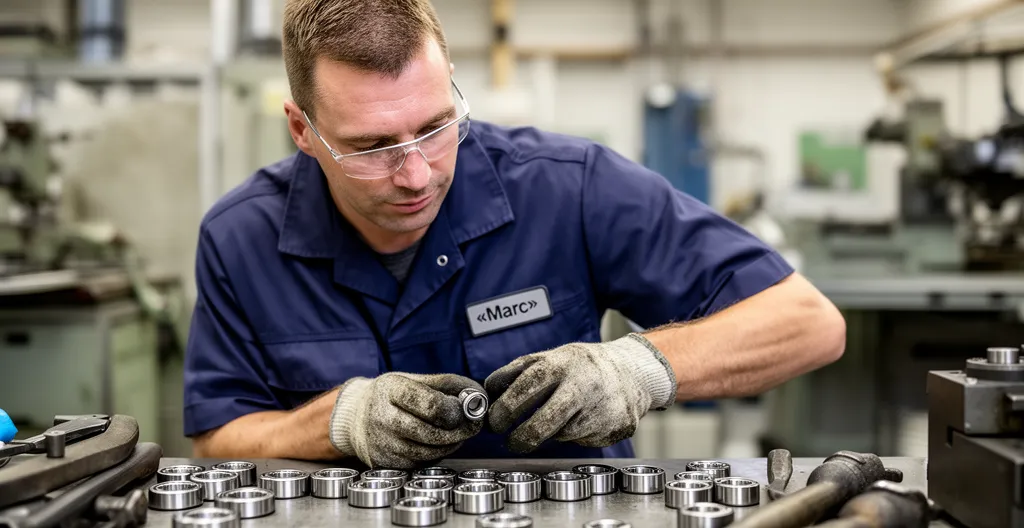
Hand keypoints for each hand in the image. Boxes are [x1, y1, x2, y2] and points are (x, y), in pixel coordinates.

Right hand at [330, 373, 483, 467]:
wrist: (357, 417)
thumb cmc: (394, 396)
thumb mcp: (417, 379)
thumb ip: (450, 384)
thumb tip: (480, 396)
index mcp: (391, 389)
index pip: (429, 404)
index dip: (454, 410)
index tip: (465, 409)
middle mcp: (382, 417)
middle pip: (431, 432)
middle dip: (459, 431)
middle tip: (473, 425)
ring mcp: (381, 443)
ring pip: (429, 451)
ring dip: (452, 444)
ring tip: (459, 433)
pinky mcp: (384, 463)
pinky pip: (421, 462)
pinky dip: (437, 454)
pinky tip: (440, 443)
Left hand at [484, 334, 676, 453]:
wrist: (631, 373)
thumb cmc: (580, 366)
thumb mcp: (549, 358)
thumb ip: (516, 372)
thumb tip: (486, 392)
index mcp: (560, 365)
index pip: (523, 390)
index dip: (504, 411)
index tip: (495, 422)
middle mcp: (580, 387)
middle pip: (541, 426)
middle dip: (519, 439)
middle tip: (510, 441)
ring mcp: (599, 411)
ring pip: (560, 435)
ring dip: (551, 432)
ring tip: (560, 414)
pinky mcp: (613, 430)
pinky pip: (581, 440)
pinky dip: (575, 434)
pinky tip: (583, 418)